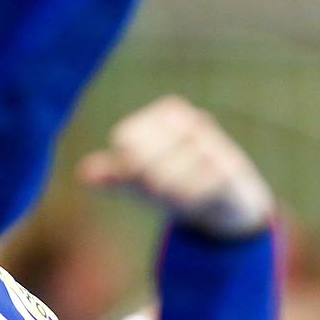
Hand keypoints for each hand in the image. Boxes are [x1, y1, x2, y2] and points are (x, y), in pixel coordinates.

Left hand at [78, 95, 273, 239]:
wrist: (234, 206)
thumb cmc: (182, 185)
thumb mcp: (143, 182)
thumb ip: (116, 176)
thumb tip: (85, 175)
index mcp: (170, 113)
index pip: (127, 141)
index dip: (129, 168)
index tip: (147, 176)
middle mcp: (193, 121)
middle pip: (143, 162)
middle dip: (151, 186)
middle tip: (171, 191)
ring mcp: (214, 143)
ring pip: (167, 180)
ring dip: (174, 199)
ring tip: (191, 196)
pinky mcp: (231, 168)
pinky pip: (192, 192)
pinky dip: (193, 205)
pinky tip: (206, 201)